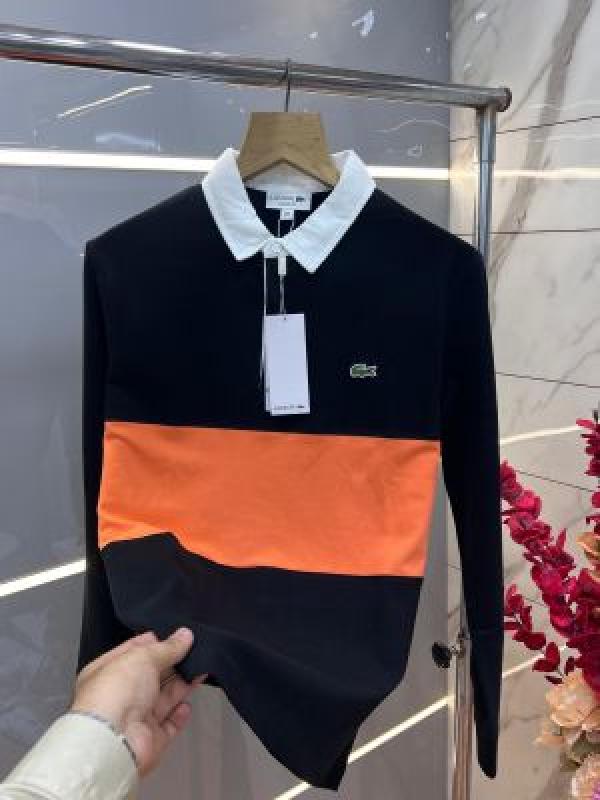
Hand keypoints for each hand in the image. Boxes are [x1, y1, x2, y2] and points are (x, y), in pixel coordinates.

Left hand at [70, 627, 207, 777]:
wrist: (114, 742)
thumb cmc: (112, 696)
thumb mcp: (143, 657)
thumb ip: (167, 647)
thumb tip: (184, 636)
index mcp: (106, 672)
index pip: (132, 653)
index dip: (154, 644)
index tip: (175, 637)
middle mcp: (119, 696)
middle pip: (151, 676)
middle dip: (172, 664)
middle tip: (193, 651)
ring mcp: (134, 719)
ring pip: (163, 698)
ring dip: (181, 685)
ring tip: (199, 670)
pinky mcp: (150, 739)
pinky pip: (169, 725)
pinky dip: (179, 715)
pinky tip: (186, 705)